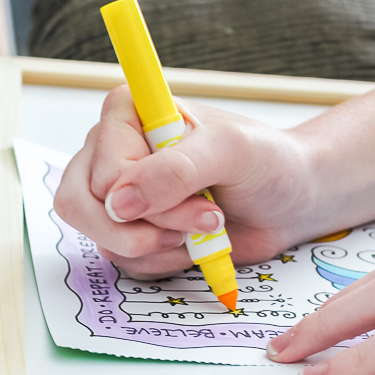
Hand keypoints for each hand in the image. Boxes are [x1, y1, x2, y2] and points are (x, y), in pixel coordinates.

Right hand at [54, 85, 311, 278]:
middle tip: (201, 222)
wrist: (292, 200)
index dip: (145, 195)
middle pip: (82, 205)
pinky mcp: (135, 230)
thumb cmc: (267, 162)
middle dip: (144, 229)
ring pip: (104, 239)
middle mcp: (113, 152)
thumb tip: (119, 201)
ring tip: (207, 226)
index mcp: (127, 113)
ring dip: (162, 245)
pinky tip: (197, 243)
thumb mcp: (230, 151)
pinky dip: (166, 262)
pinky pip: (126, 261)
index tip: (201, 197)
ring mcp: (121, 196)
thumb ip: (175, 170)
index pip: (102, 169)